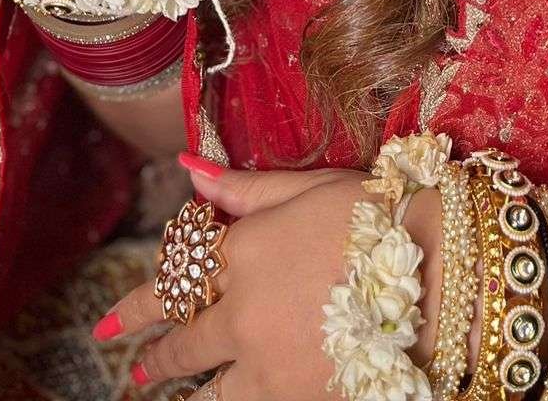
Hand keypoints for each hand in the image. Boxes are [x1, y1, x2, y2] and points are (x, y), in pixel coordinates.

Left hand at [92, 161, 444, 400]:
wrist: (439, 275)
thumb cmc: (380, 215)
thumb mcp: (309, 188)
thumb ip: (245, 189)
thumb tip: (188, 170)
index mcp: (242, 253)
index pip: (174, 281)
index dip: (137, 304)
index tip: (108, 324)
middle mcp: (241, 314)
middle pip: (183, 339)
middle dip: (155, 353)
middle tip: (132, 368)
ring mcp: (268, 366)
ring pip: (208, 390)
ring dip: (181, 392)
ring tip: (160, 397)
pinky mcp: (297, 399)